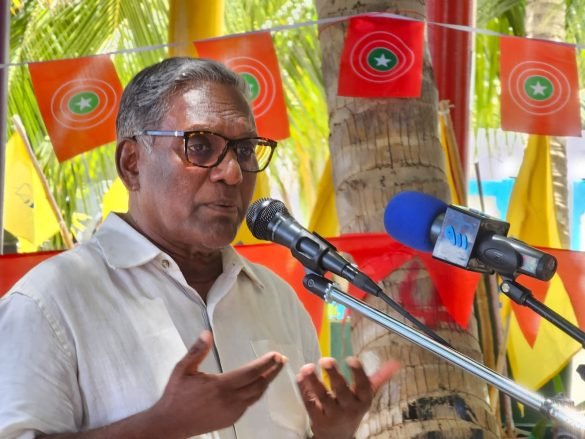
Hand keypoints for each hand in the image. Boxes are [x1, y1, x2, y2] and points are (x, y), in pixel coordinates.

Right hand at [149, 330, 285, 437]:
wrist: (170, 424)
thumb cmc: (176, 395)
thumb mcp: (183, 369)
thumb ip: (196, 351)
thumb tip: (206, 333)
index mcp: (221, 385)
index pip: (251, 372)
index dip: (266, 363)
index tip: (276, 355)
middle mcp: (230, 400)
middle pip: (259, 384)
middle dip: (272, 371)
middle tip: (281, 360)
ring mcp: (232, 411)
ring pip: (256, 396)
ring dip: (267, 382)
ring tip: (274, 371)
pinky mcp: (230, 419)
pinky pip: (249, 404)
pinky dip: (257, 393)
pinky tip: (258, 385)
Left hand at [296, 356, 398, 438]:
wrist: (338, 437)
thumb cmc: (352, 409)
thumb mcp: (365, 396)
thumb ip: (378, 378)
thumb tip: (395, 363)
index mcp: (363, 400)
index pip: (363, 387)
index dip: (358, 373)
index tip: (351, 359)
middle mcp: (349, 408)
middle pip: (341, 391)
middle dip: (334, 375)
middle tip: (326, 360)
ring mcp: (332, 414)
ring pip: (322, 397)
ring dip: (314, 381)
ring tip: (308, 367)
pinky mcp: (317, 418)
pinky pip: (309, 403)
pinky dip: (303, 389)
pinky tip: (300, 376)